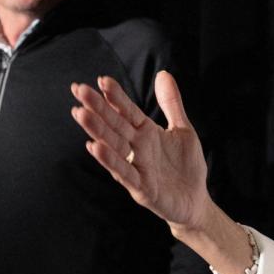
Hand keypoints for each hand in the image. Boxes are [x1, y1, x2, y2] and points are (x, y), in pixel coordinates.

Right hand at [71, 71, 211, 231]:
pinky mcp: (141, 188)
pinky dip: (110, 160)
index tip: (101, 79)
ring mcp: (137, 168)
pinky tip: (96, 146)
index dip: (116, 96)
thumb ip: (171, 104)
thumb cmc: (186, 166)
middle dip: (97, 108)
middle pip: (114, 125)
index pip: (127, 111)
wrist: (195, 200)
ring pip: (113, 146)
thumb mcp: (183, 129)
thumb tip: (163, 73)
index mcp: (146, 133)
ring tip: (80, 113)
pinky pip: (124, 172)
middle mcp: (137, 149)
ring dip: (97, 131)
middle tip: (78, 89)